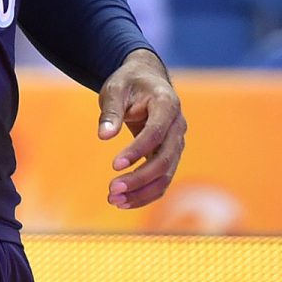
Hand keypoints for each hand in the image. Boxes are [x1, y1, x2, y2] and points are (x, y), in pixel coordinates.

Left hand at [98, 48, 185, 208]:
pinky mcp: (169, 154)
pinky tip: (124, 202)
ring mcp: (176, 143)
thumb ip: (111, 111)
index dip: (137, 151)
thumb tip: (104, 135)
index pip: (156, 133)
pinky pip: (162, 179)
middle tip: (111, 190)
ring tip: (114, 200)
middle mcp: (178, 126)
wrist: (145, 80)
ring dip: (142, 191)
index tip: (114, 165)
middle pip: (164, 159)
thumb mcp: (114, 89)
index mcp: (167, 104)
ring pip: (166, 174)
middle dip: (139, 178)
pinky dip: (146, 193)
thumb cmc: (128, 83)